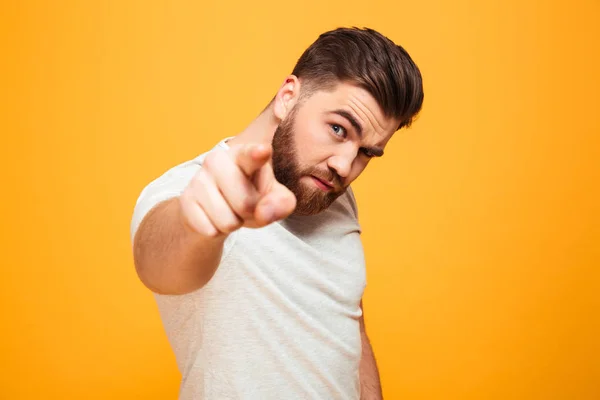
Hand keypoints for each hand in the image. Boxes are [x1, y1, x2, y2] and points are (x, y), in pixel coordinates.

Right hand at [180, 143, 296, 236]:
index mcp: (245, 155)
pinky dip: (216, 231)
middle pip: (245, 204)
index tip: (263, 151)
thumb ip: (281, 204)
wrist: (215, 209)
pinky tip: (213, 217)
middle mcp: (218, 160)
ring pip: (227, 221)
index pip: (251, 155)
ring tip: (229, 210)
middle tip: (245, 205)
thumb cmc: (252, 196)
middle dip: (250, 213)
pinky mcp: (185, 199)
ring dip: (233, 224)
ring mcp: (199, 178)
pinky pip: (210, 230)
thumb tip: (264, 212)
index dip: (257, 154)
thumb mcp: (274, 199)